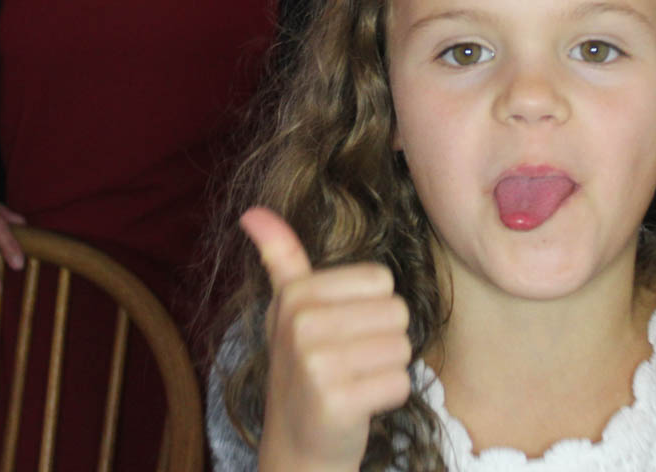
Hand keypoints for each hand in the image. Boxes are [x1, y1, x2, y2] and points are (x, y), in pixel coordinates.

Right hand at [240, 207, 412, 471]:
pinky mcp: (337, 402)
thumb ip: (281, 258)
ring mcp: (316, 365)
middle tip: (350, 361)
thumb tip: (253, 210)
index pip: (381, 279)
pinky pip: (400, 382)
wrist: (297, 445)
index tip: (341, 330)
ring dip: (387, 368)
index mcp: (295, 295)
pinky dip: (389, 396)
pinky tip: (360, 404)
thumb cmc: (305, 369)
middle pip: (397, 311)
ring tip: (354, 381)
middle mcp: (301, 325)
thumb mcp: (288, 310)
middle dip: (384, 339)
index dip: (373, 308)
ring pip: (402, 347)